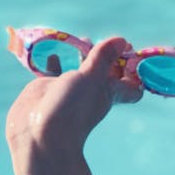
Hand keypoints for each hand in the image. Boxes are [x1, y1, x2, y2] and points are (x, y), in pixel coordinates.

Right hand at [6, 36, 142, 164]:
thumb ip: (103, 59)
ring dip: (83, 55)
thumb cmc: (71, 109)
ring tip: (83, 40)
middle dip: (108, 57)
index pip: (130, 88)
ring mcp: (69, 91)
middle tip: (105, 43)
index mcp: (108, 94)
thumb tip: (122, 41)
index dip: (134, 73)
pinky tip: (53, 54)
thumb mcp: (92, 79)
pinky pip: (54, 72)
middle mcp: (91, 93)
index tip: (131, 54)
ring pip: (80, 70)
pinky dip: (55, 61)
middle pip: (106, 74)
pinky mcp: (48, 89)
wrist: (40, 135)